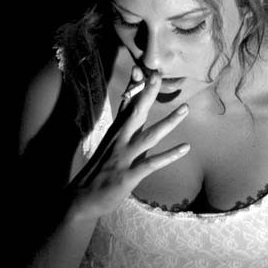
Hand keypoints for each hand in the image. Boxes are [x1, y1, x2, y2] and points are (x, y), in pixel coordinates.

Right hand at [69, 67, 189, 219]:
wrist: (81, 198)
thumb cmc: (98, 172)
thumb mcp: (109, 146)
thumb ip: (122, 129)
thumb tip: (131, 113)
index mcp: (115, 133)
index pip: (126, 105)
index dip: (135, 87)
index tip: (144, 68)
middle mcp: (119, 141)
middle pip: (137, 112)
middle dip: (149, 93)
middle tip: (160, 75)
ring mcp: (124, 157)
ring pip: (149, 136)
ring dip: (168, 122)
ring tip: (185, 108)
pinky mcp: (128, 175)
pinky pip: (152, 163)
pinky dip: (169, 155)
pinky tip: (186, 148)